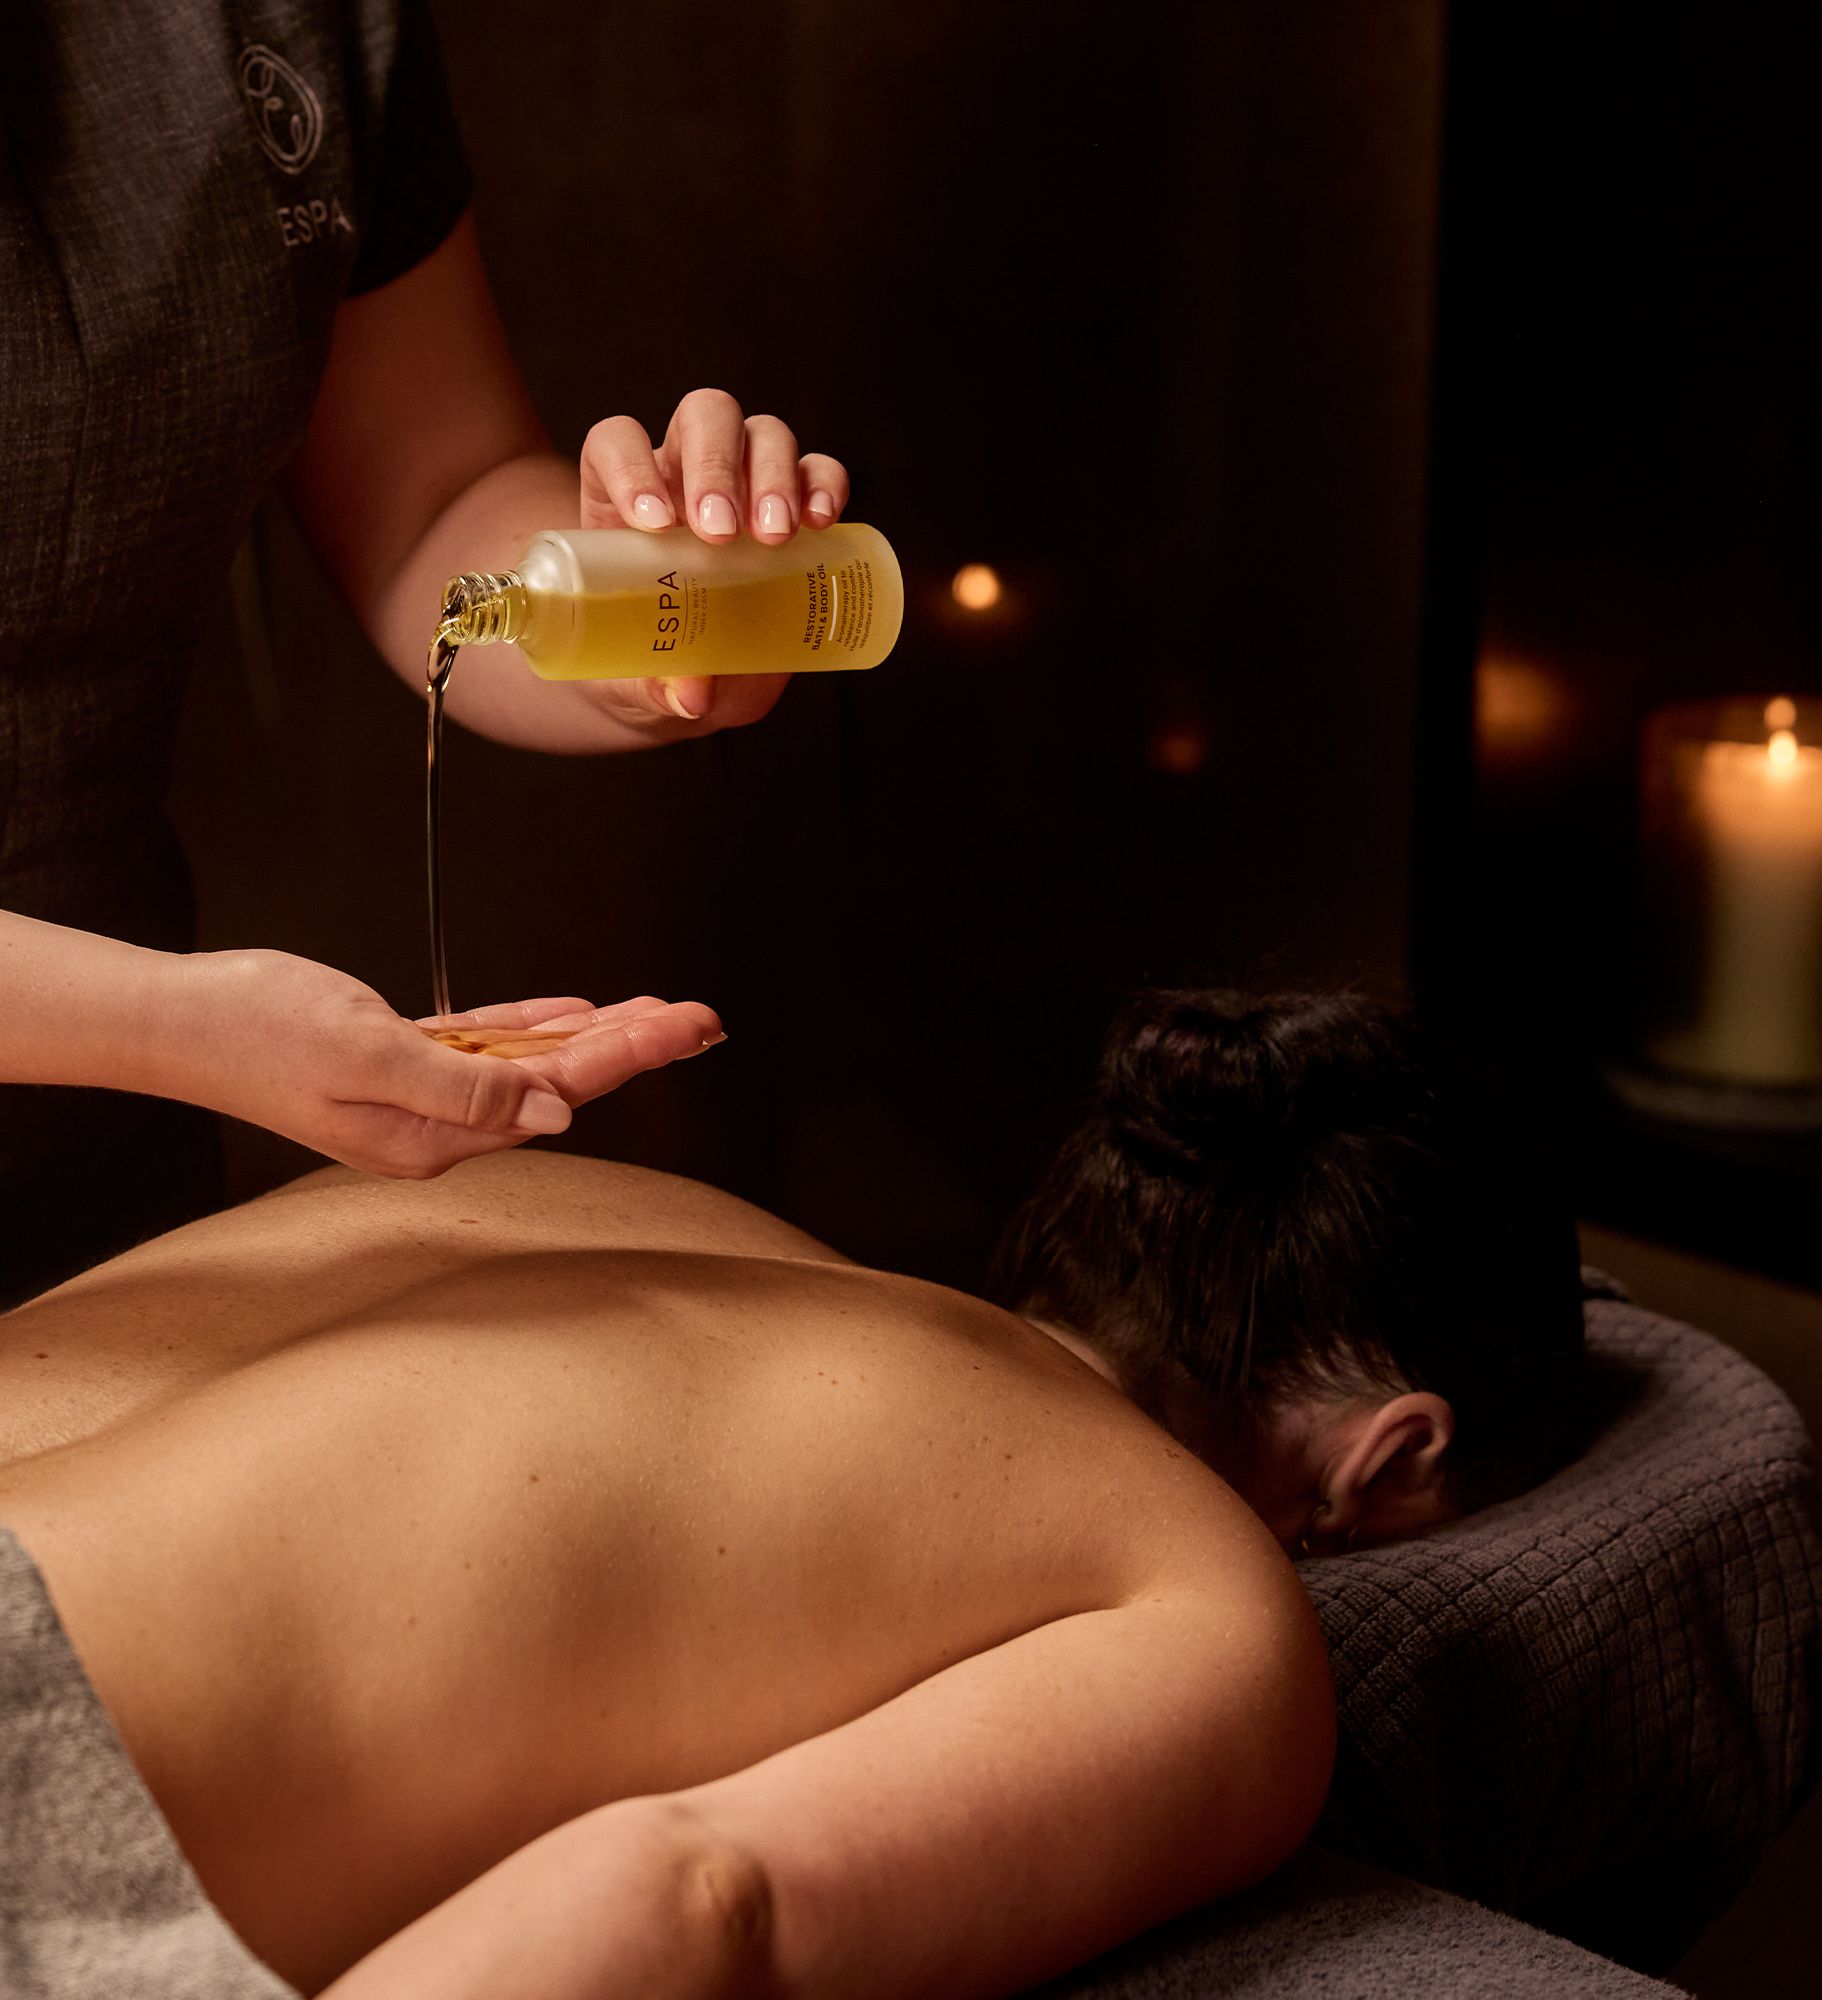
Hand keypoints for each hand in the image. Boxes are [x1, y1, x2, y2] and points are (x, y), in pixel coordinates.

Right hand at [162, 950, 722, 1178]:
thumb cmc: (260, 1032)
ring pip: (530, 1062)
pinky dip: (533, 1028)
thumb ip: (466, 1087)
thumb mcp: (369, 1055)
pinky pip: (485, 1046)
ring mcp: (417, 1097)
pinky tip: (579, 1015)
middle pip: (558, 1081)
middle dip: (635, 1046)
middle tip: (703, 1017)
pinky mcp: (399, 1061)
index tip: (687, 1026)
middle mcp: (434, 1127)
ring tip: (661, 1011)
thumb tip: (557, 1109)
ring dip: (596, 1034)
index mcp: (432, 1137)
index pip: (557, 1092)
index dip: (629, 1054)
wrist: (180, 1017)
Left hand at [576, 386, 851, 730]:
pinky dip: (825, 484)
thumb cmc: (646, 663)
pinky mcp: (795, 503)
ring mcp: (743, 479)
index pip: (617, 443)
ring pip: (760, 432)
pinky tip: (823, 521)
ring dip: (772, 474)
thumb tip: (692, 694)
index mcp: (621, 496)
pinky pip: (817, 468)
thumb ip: (654, 685)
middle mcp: (682, 470)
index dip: (631, 467)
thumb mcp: (636, 681)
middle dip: (716, 467)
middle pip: (702, 418)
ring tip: (776, 537)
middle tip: (724, 533)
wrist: (690, 677)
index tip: (654, 524)